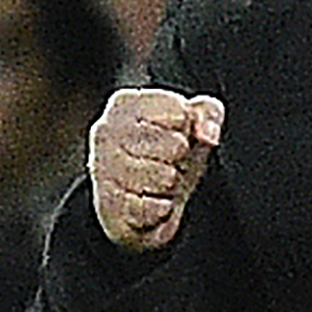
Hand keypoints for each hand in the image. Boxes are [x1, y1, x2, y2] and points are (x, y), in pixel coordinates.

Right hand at [88, 87, 221, 252]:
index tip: (177, 133)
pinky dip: (161, 209)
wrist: (142, 201)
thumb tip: (208, 133)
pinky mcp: (107, 203)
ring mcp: (103, 167)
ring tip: (160, 180)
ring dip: (171, 184)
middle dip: (181, 159)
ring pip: (164, 178)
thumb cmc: (167, 154)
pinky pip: (151, 208)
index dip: (189, 128)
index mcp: (126, 103)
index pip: (179, 111)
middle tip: (168, 161)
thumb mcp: (192, 126)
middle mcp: (106, 130)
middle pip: (175, 146)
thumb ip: (208, 114)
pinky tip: (153, 201)